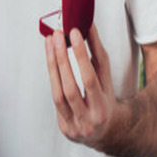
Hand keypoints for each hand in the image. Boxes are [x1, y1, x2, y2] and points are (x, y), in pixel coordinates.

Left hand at [45, 24, 118, 147]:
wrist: (106, 130)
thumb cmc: (105, 98)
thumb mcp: (106, 77)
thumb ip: (97, 53)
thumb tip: (87, 26)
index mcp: (103, 107)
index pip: (90, 78)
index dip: (81, 55)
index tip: (74, 33)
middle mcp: (89, 120)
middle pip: (70, 88)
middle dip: (61, 59)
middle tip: (57, 35)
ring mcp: (74, 126)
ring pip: (58, 94)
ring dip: (52, 65)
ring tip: (50, 42)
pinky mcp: (64, 127)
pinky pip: (54, 99)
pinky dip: (53, 78)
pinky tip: (51, 59)